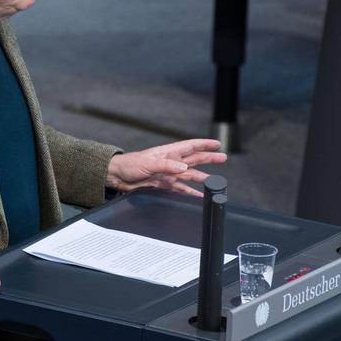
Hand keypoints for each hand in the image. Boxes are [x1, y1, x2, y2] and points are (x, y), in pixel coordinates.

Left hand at [106, 139, 227, 196]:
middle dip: (208, 159)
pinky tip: (197, 196)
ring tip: (214, 182)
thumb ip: (167, 165)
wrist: (118, 176)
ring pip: (189, 175)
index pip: (190, 146)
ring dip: (201, 178)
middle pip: (194, 160)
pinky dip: (189, 193)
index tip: (216, 144)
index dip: (204, 144)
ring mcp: (168, 174)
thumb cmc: (130, 165)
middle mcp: (171, 162)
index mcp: (169, 153)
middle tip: (222, 159)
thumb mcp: (149, 163)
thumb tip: (183, 167)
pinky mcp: (163, 184)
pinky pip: (180, 189)